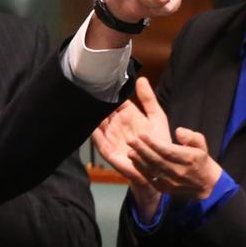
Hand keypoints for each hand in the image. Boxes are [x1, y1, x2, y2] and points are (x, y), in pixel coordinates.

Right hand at [92, 76, 170, 215]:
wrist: (158, 167)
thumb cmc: (159, 143)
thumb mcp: (156, 117)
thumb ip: (148, 99)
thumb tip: (141, 79)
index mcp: (127, 114)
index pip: (114, 99)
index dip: (109, 91)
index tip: (102, 79)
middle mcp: (116, 124)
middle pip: (103, 109)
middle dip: (97, 101)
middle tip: (89, 89)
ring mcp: (110, 136)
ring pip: (97, 122)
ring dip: (92, 114)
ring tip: (87, 102)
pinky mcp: (107, 149)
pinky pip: (97, 138)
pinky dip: (92, 130)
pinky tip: (90, 122)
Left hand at [126, 127, 223, 201]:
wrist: (205, 184)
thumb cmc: (200, 160)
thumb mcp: (202, 145)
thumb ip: (192, 136)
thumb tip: (178, 131)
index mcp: (189, 159)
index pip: (168, 151)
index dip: (154, 143)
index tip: (142, 135)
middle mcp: (180, 172)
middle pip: (157, 160)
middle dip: (142, 150)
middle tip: (130, 140)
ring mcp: (172, 182)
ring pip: (152, 170)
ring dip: (139, 160)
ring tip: (130, 150)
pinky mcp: (166, 189)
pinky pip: (151, 179)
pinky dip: (141, 170)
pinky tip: (134, 161)